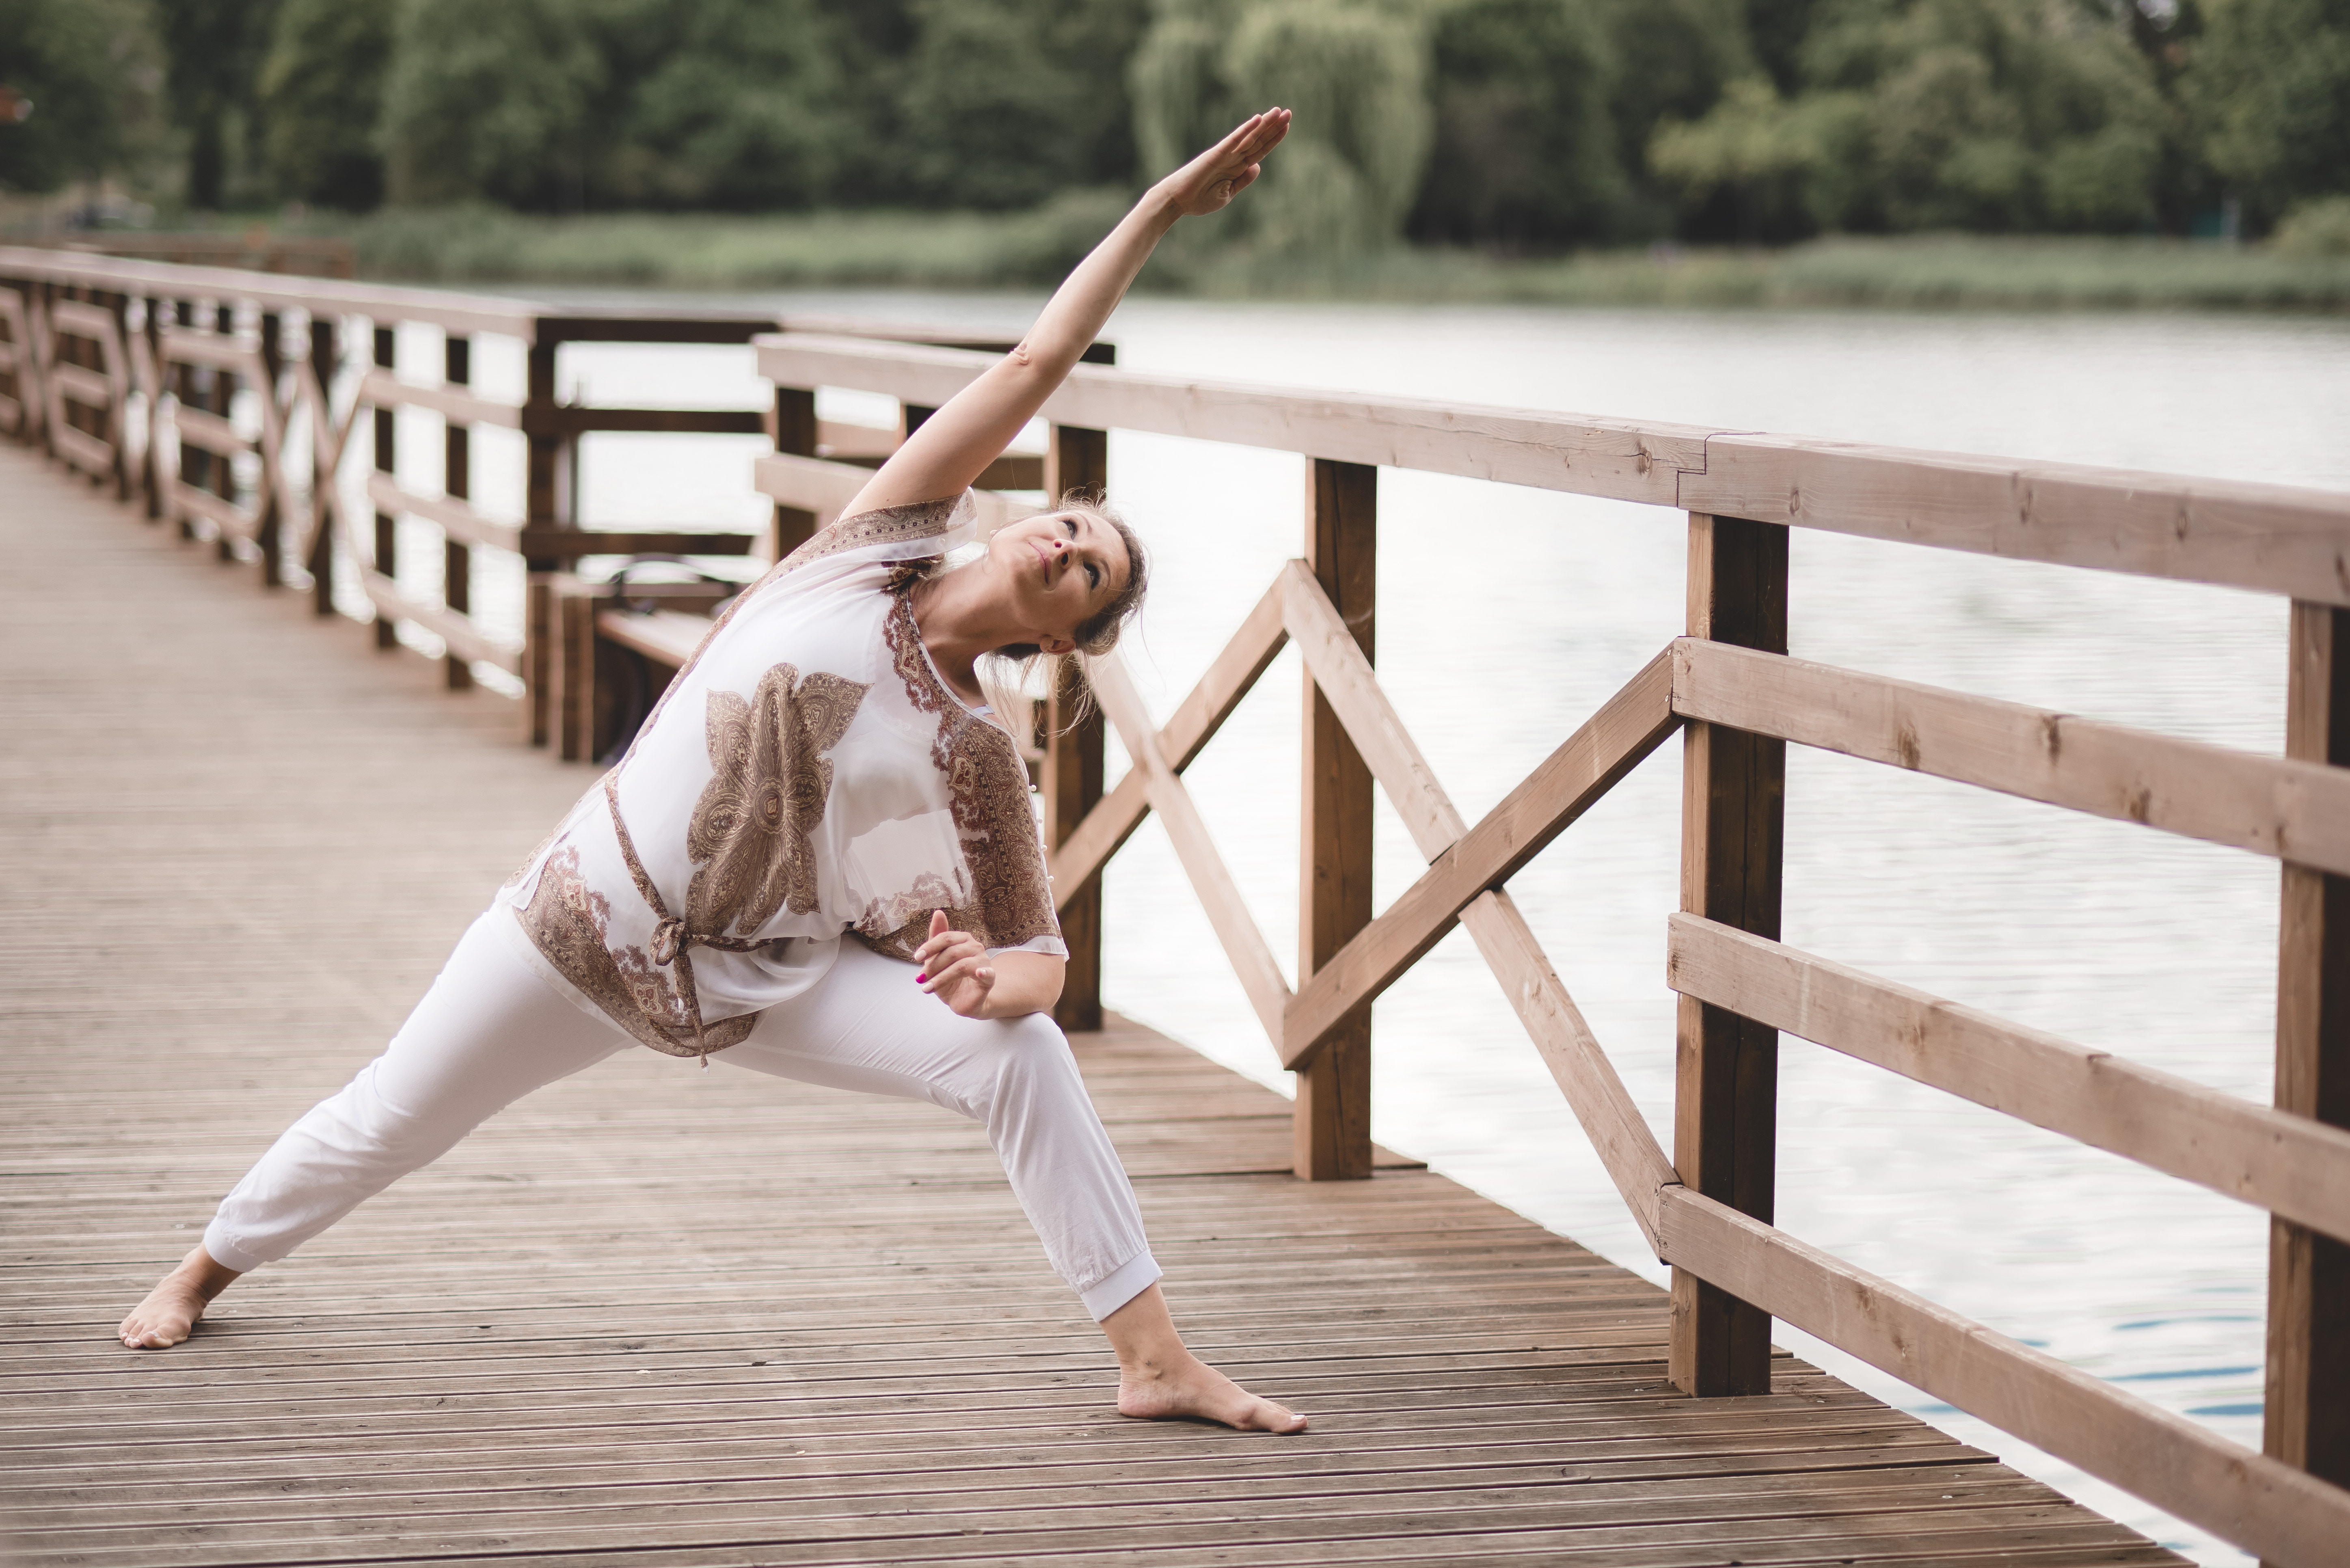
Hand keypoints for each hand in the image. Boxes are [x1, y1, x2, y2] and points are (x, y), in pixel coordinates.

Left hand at [914, 909, 996, 1017]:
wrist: (963, 1000)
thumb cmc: (951, 978)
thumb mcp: (938, 959)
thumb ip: (937, 938)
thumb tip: (938, 912)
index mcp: (963, 939)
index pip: (946, 937)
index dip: (930, 947)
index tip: (916, 957)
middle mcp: (975, 947)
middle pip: (951, 952)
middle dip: (933, 966)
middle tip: (921, 978)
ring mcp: (983, 962)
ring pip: (961, 965)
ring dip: (941, 978)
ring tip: (927, 988)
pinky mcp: (989, 978)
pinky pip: (988, 973)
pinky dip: (984, 972)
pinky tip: (979, 972)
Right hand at [1158, 108, 1291, 217]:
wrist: (1177, 201)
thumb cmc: (1199, 199)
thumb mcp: (1227, 194)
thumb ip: (1243, 180)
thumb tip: (1258, 166)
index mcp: (1236, 167)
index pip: (1259, 150)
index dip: (1273, 139)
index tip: (1286, 127)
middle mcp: (1233, 157)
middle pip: (1257, 139)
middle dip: (1273, 127)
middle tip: (1289, 112)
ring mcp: (1225, 154)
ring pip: (1249, 136)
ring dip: (1264, 124)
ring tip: (1279, 111)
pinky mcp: (1216, 154)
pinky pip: (1234, 140)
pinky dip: (1246, 129)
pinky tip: (1258, 119)